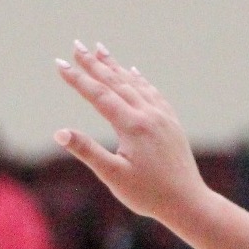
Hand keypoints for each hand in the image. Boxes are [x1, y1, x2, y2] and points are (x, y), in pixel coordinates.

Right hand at [53, 41, 207, 225]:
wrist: (189, 204)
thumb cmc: (149, 195)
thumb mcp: (113, 176)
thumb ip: (87, 151)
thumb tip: (59, 132)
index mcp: (133, 126)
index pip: (99, 95)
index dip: (77, 79)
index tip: (59, 63)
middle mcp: (149, 115)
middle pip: (116, 82)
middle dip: (94, 63)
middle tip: (76, 45)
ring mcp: (163, 118)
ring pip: (135, 84)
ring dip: (115, 67)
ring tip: (100, 49)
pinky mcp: (172, 124)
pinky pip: (153, 94)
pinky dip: (140, 80)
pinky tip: (133, 72)